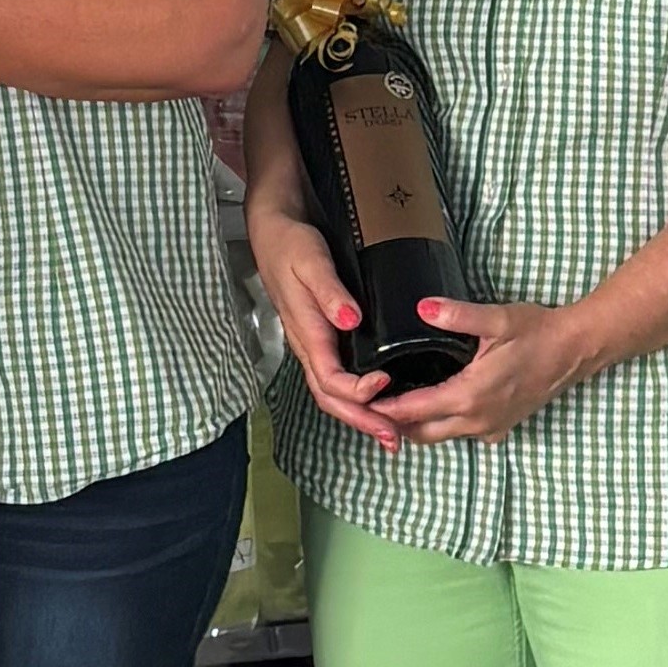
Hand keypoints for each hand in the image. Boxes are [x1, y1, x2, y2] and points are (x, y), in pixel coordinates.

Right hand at [246, 188, 398, 438]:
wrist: (273, 228)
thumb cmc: (292, 243)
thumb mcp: (311, 261)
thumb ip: (329, 291)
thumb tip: (351, 320)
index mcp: (306, 331)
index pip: (329, 378)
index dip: (356, 391)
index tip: (385, 384)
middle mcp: (308, 344)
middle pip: (331, 397)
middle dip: (362, 421)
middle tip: (394, 438)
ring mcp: (313, 343)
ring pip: (333, 392)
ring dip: (361, 415)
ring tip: (390, 431)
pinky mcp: (320, 336)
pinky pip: (337, 377)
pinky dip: (357, 396)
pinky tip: (378, 400)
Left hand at [355, 295, 593, 448]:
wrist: (576, 350)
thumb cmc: (538, 332)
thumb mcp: (497, 318)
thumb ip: (457, 315)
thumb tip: (422, 307)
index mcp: (470, 396)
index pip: (412, 410)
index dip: (382, 406)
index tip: (357, 397)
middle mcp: (477, 421)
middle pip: (419, 432)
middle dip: (391, 421)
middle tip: (365, 401)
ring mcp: (489, 428)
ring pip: (438, 436)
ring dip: (413, 425)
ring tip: (388, 402)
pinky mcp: (499, 428)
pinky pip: (458, 433)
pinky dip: (437, 424)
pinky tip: (427, 402)